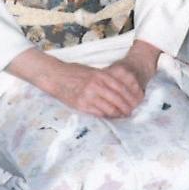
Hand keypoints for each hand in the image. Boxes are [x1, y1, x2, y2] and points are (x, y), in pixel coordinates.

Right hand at [5, 40, 160, 118]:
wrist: (54, 76)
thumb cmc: (72, 72)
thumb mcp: (90, 71)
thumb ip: (104, 78)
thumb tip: (117, 88)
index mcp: (100, 75)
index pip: (121, 88)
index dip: (130, 97)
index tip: (135, 102)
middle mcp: (96, 85)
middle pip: (118, 100)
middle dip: (127, 108)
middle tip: (131, 113)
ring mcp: (89, 96)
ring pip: (110, 109)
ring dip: (118, 114)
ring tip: (123, 117)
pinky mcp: (81, 105)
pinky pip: (99, 114)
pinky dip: (107, 117)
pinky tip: (110, 119)